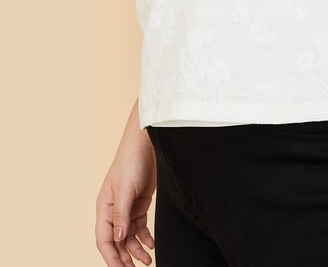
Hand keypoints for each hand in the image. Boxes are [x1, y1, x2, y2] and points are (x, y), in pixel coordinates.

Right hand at [95, 126, 156, 266]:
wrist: (147, 143)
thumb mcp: (125, 189)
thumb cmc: (130, 161)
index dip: (111, 257)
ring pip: (129, 237)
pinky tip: (152, 245)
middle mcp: (114, 210)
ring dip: (136, 250)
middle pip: (117, 242)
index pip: (104, 239)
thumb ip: (122, 215)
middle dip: (125, 258)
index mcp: (104, 207)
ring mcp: (128, 208)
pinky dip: (145, 238)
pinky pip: (140, 227)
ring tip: (148, 262)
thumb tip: (119, 239)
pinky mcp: (140, 204)